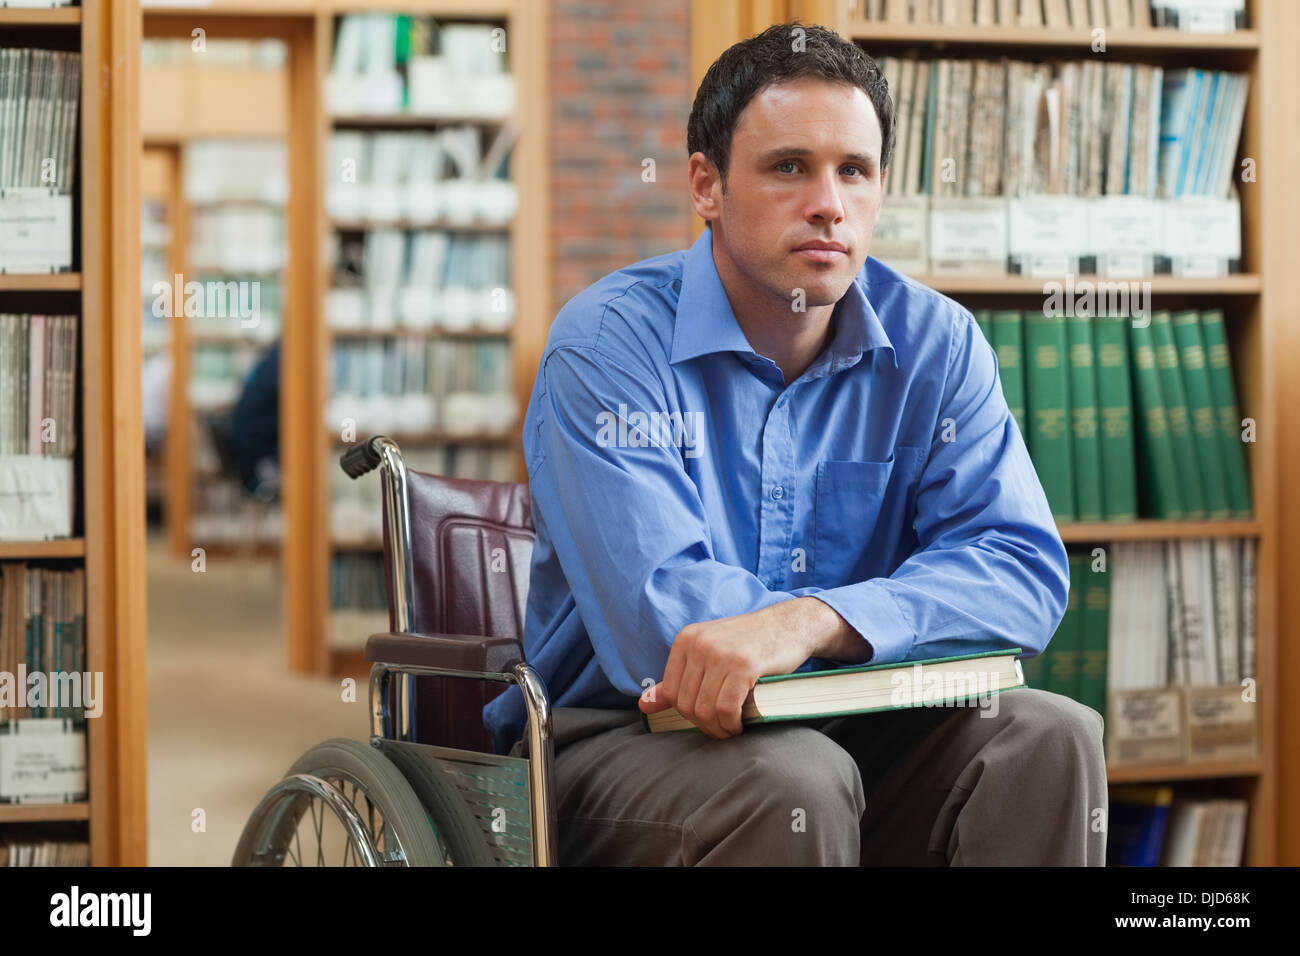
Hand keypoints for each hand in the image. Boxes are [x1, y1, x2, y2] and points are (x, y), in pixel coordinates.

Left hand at [637, 597, 860, 739]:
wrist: (789, 625)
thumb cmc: (750, 643)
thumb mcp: (710, 653)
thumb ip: (678, 679)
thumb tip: (644, 705)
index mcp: (686, 639)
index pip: (671, 692)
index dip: (687, 714)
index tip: (707, 719)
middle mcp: (699, 644)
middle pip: (686, 705)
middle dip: (705, 725)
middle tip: (723, 728)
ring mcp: (720, 653)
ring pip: (705, 710)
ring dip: (719, 728)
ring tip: (732, 728)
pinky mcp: (743, 665)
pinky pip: (726, 708)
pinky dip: (732, 724)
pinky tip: (740, 725)